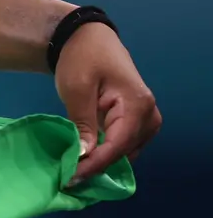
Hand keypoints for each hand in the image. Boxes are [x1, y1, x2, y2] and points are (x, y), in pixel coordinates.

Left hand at [55, 22, 161, 183]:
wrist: (87, 38)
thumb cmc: (82, 58)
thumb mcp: (77, 89)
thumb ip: (83, 123)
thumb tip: (84, 155)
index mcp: (138, 106)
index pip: (117, 146)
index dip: (95, 165)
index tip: (71, 179)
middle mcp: (149, 116)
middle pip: (124, 152)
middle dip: (97, 167)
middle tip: (68, 179)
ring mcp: (146, 120)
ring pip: (125, 152)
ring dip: (101, 162)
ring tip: (73, 172)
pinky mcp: (135, 121)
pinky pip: (123, 145)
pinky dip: (105, 153)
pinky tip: (85, 160)